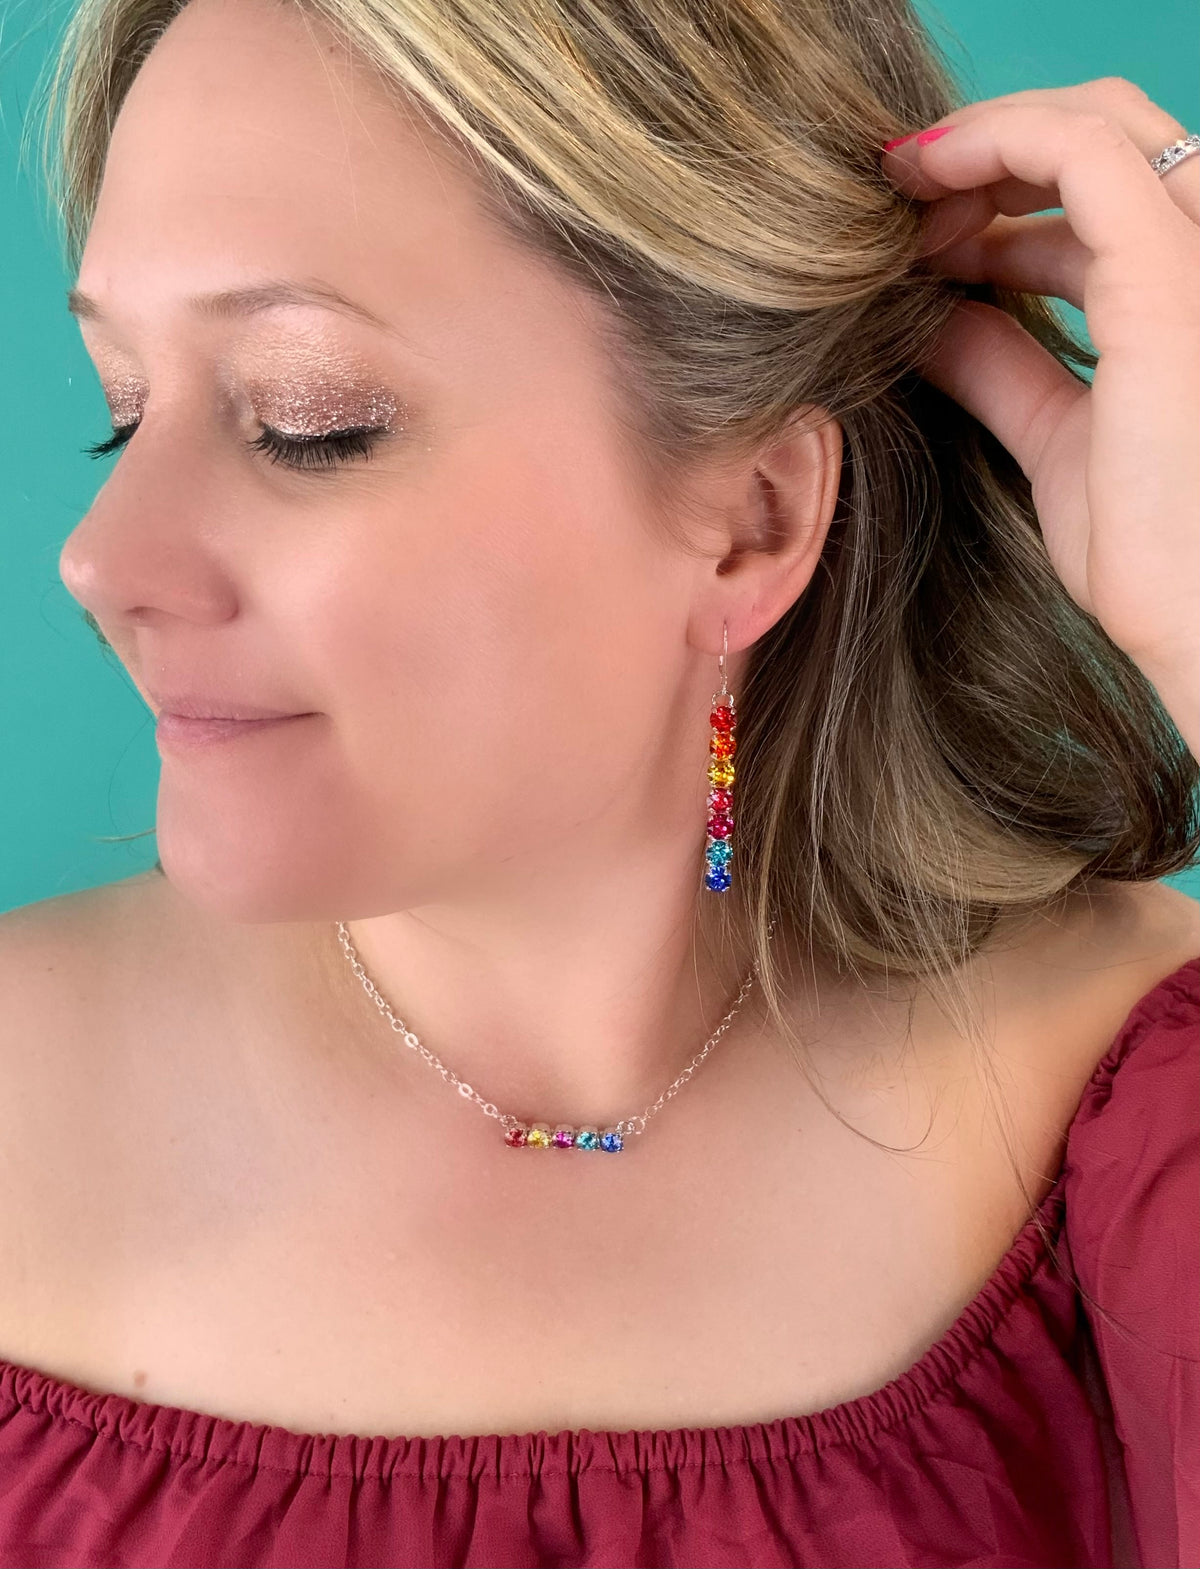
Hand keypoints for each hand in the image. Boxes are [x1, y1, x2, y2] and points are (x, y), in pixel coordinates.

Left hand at [880, 81, 1198, 707]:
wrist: (1198, 621)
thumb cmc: (1154, 555)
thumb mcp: (1057, 439)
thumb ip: (1002, 368)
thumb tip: (928, 320)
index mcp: (1188, 295)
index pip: (1103, 194)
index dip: (1007, 191)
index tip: (918, 228)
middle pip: (1105, 137)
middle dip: (992, 155)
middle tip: (900, 202)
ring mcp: (1197, 257)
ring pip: (1091, 124)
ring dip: (980, 150)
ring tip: (898, 205)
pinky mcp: (1167, 277)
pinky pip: (1078, 152)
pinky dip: (990, 142)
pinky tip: (918, 175)